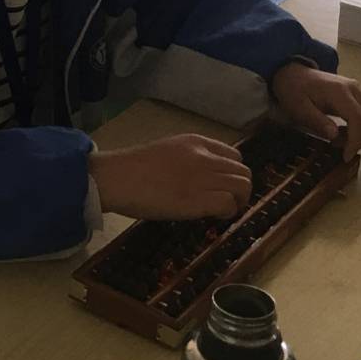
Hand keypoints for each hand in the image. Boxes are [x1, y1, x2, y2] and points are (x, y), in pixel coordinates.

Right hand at [89, 133, 253, 220]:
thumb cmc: (134, 168)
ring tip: (222, 211)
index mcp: (196, 142)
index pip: (234, 154)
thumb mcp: (168, 151)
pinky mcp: (197, 200)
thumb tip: (202, 177)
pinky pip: (229, 204)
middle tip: (228, 202)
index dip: (233, 173)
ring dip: (238, 201)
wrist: (117, 177)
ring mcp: (202, 178)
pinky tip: (214, 217)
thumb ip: (189, 158)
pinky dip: (227, 213)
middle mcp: (204, 157)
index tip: (224, 185)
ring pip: (242, 187)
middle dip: (241, 190)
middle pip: (243, 172)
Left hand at [271, 62, 360, 157]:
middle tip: (340, 148)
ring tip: (340, 139)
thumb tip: (335, 135)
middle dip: (360, 141)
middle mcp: (354, 89)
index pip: (359, 119)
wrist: (294, 74)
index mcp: (339, 91)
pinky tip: (343, 132)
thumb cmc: (294, 90)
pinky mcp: (358, 96)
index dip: (356, 141)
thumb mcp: (298, 108)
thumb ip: (316, 121)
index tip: (345, 156)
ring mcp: (358, 91)